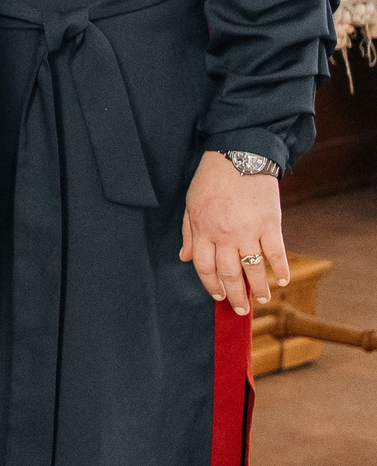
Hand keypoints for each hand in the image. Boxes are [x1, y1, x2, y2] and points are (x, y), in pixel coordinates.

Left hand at [181, 150, 288, 315]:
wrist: (239, 156)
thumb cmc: (211, 179)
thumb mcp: (191, 204)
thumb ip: (188, 233)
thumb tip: (184, 258)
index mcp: (203, 229)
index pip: (204, 267)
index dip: (211, 285)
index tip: (218, 296)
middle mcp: (224, 234)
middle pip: (228, 273)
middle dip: (234, 295)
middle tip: (240, 309)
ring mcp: (248, 230)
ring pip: (252, 268)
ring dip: (257, 288)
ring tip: (261, 300)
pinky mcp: (270, 224)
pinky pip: (276, 253)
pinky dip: (280, 268)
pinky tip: (282, 280)